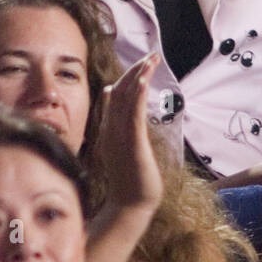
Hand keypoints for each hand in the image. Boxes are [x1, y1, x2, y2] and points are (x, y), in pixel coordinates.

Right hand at [96, 54, 163, 214]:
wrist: (128, 205)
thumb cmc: (127, 178)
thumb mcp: (118, 144)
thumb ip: (114, 121)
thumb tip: (111, 94)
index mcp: (110, 128)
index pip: (117, 95)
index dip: (128, 76)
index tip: (142, 63)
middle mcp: (112, 128)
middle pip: (122, 92)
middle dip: (136, 71)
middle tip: (151, 56)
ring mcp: (120, 135)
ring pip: (127, 99)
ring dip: (139, 77)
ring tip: (150, 60)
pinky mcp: (131, 143)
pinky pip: (133, 115)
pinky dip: (137, 96)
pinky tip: (143, 81)